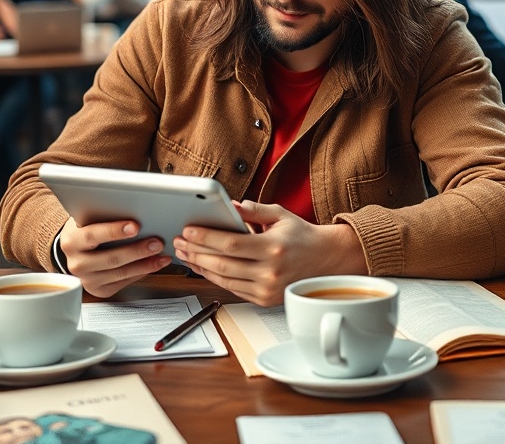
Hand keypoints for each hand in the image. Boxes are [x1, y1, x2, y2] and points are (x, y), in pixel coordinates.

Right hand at [58, 217, 171, 297]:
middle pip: (110, 258)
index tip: (135, 226)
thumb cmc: (87, 229)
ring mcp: (87, 279)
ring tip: (162, 256)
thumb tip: (135, 210)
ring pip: (120, 273)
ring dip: (145, 264)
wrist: (76, 250)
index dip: (114, 231)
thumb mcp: (89, 219)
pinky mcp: (99, 289)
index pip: (92, 235)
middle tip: (156, 242)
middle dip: (137, 250)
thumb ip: (104, 216)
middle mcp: (77, 263)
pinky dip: (141, 273)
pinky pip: (123, 282)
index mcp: (71, 241)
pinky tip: (154, 264)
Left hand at [173, 201, 367, 306]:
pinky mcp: (264, 299)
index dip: (206, 238)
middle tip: (179, 243)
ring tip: (185, 255)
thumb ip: (252, 211)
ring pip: (224, 279)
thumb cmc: (302, 236)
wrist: (326, 260)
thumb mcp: (280, 215)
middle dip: (196, 252)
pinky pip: (233, 289)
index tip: (188, 231)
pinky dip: (215, 278)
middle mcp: (270, 271)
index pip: (230, 243)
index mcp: (273, 248)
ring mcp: (267, 289)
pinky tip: (203, 267)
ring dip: (200, 266)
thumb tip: (228, 205)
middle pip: (222, 263)